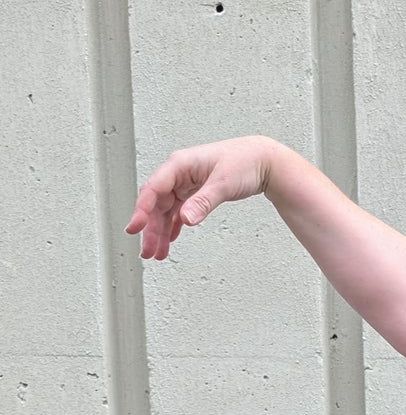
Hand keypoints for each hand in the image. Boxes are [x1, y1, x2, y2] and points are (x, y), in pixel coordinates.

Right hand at [124, 136, 274, 260]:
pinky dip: (173, 227)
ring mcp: (185, 183)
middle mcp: (178, 173)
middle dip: (151, 229)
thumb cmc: (243, 162)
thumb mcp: (223, 183)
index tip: (135, 227)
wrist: (262, 160)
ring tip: (157, 253)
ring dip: (160, 232)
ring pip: (165, 210)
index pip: (153, 189)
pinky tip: (170, 240)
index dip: (141, 209)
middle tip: (148, 251)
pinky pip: (177, 212)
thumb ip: (203, 202)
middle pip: (156, 204)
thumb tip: (186, 219)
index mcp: (179, 164)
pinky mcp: (194, 192)